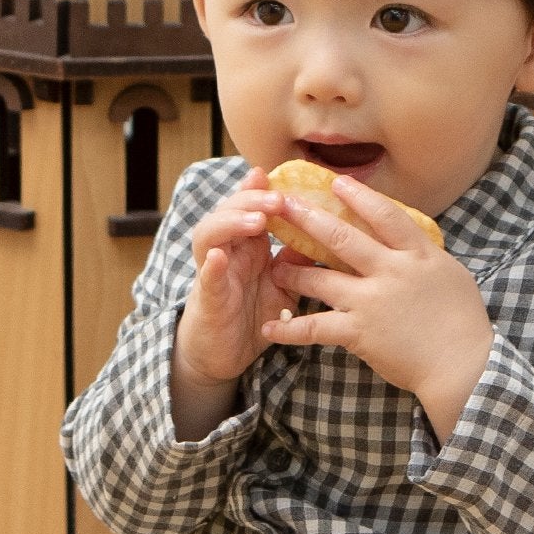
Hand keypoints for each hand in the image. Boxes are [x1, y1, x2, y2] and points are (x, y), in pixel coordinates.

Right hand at [170, 169, 307, 438]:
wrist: (224, 357)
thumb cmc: (251, 315)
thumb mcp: (282, 284)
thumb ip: (296, 259)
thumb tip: (327, 234)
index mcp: (246, 245)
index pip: (249, 206)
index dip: (260, 189)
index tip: (280, 176)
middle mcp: (226, 252)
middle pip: (229, 211)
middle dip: (251, 200)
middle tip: (277, 199)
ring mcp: (213, 273)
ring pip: (210, 235)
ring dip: (231, 224)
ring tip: (256, 222)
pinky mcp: (207, 300)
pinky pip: (206, 280)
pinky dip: (210, 267)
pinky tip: (219, 258)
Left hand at [263, 175, 493, 438]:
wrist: (462, 365)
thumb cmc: (461, 320)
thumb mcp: (448, 273)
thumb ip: (421, 254)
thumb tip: (403, 237)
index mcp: (417, 254)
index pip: (385, 215)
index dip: (359, 196)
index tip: (336, 182)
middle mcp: (391, 271)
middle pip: (342, 237)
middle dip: (307, 219)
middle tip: (281, 205)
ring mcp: (371, 301)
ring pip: (320, 280)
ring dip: (292, 273)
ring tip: (273, 267)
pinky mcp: (359, 332)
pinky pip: (316, 328)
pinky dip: (290, 330)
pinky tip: (269, 329)